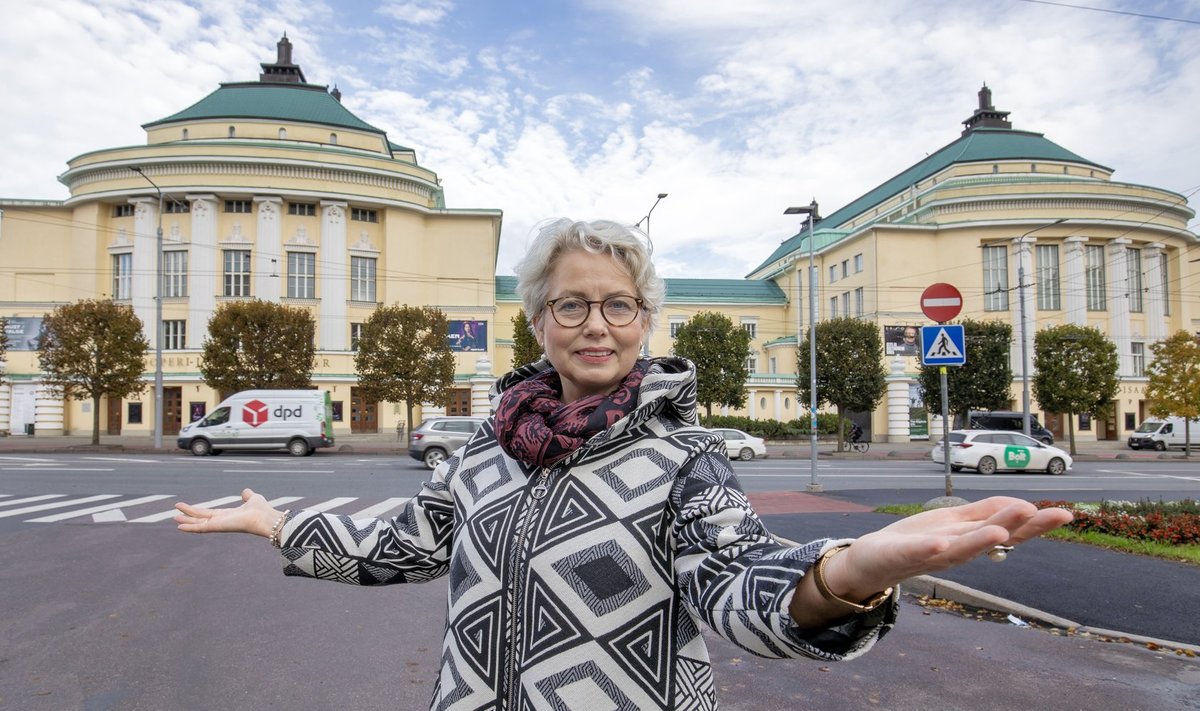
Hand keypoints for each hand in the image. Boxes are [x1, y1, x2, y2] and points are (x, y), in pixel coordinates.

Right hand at [174, 488, 282, 537]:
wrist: (266, 519)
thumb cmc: (262, 510)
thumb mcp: (253, 498)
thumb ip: (248, 495)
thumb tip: (245, 491)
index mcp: (228, 515)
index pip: (210, 513)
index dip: (198, 511)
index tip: (187, 508)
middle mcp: (222, 521)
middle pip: (201, 518)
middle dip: (189, 516)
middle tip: (175, 514)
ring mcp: (219, 525)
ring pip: (199, 524)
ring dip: (186, 521)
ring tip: (174, 519)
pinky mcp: (218, 527)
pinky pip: (201, 528)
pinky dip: (190, 528)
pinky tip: (179, 527)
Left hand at [827, 496, 1073, 599]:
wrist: (874, 561)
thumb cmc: (918, 540)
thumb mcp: (954, 522)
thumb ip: (984, 513)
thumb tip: (1023, 504)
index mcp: (970, 539)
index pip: (1007, 530)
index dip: (1036, 524)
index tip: (1065, 514)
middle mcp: (956, 550)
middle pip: (989, 539)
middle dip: (1016, 527)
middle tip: (1044, 514)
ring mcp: (929, 555)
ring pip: (959, 548)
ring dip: (979, 541)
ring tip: (1000, 532)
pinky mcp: (901, 555)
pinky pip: (917, 553)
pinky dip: (929, 549)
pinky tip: (941, 543)